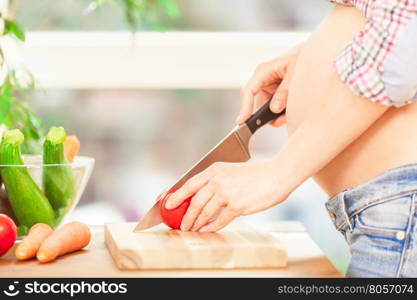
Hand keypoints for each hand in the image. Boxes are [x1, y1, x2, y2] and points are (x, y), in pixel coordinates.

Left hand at [164, 160, 288, 231]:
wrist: (276, 176)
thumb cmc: (255, 174)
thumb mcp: (230, 171)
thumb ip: (215, 181)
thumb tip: (199, 196)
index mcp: (215, 169)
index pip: (189, 183)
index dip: (176, 195)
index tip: (166, 203)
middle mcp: (218, 180)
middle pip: (194, 201)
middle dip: (186, 216)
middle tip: (181, 224)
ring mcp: (227, 193)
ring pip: (205, 212)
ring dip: (196, 223)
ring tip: (192, 229)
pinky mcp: (237, 206)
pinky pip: (220, 220)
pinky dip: (211, 227)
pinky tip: (207, 230)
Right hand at [236, 45, 301, 126]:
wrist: (313, 55)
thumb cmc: (303, 57)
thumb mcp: (295, 73)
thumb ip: (285, 91)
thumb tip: (274, 108)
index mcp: (264, 71)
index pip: (248, 91)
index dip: (245, 107)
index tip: (243, 121)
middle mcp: (263, 80)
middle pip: (257, 103)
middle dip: (268, 115)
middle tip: (281, 121)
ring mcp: (268, 87)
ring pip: (266, 108)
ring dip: (277, 115)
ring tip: (290, 115)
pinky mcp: (275, 93)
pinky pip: (274, 107)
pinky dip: (281, 113)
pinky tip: (289, 112)